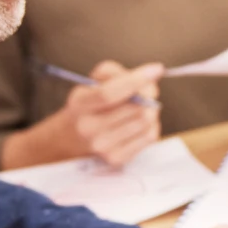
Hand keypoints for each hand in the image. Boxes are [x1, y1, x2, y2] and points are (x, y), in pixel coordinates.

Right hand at [10, 60, 162, 168]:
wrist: (72, 138)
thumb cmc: (88, 104)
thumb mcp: (91, 81)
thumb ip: (115, 72)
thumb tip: (149, 76)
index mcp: (80, 104)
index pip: (109, 93)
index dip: (136, 80)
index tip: (156, 69)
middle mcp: (89, 128)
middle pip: (136, 108)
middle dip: (149, 93)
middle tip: (148, 88)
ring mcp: (103, 146)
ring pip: (146, 121)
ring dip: (151, 109)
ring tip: (141, 105)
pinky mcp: (117, 159)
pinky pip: (150, 137)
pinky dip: (151, 125)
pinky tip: (139, 122)